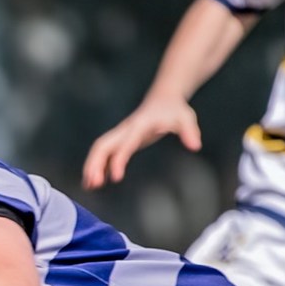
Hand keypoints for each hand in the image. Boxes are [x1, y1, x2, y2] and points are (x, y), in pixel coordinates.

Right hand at [82, 99, 203, 188]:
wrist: (163, 98)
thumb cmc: (175, 110)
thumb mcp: (186, 118)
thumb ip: (190, 131)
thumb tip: (195, 145)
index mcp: (139, 126)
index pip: (125, 144)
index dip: (118, 160)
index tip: (115, 178)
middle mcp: (125, 130)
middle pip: (102, 145)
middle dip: (94, 163)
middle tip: (92, 184)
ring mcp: (122, 134)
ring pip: (100, 149)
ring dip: (92, 166)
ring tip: (89, 187)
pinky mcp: (122, 140)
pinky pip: (105, 153)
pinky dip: (98, 166)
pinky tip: (96, 182)